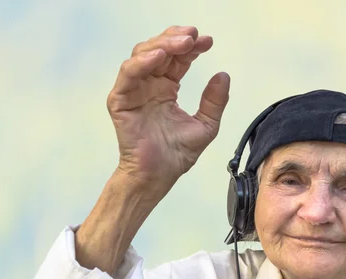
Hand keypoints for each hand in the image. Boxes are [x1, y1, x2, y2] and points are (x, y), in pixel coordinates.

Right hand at [107, 25, 229, 194]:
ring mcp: (134, 91)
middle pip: (159, 50)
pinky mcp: (121, 101)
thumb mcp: (205, 126)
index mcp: (166, 88)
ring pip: (143, 56)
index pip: (178, 60)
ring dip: (162, 45)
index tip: (208, 41)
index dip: (192, 48)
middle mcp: (149, 85)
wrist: (158, 176)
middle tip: (194, 36)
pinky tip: (159, 57)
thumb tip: (223, 75)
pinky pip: (128, 75)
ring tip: (183, 43)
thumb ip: (214, 102)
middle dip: (177, 40)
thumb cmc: (177, 155)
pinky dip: (142, 63)